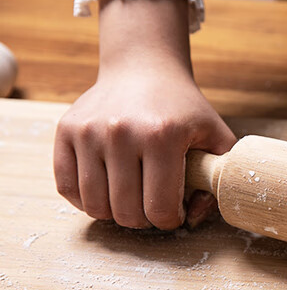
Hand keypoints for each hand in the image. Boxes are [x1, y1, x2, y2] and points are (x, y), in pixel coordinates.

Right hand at [54, 68, 233, 228]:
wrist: (143, 69)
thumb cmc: (183, 109)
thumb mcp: (216, 137)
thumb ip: (217, 179)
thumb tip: (194, 216)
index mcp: (162, 136)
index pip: (161, 209)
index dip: (171, 220)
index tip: (176, 210)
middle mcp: (121, 133)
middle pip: (127, 212)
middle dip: (145, 220)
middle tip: (154, 205)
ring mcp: (88, 131)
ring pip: (96, 206)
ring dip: (115, 213)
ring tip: (132, 198)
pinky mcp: (65, 131)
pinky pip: (67, 188)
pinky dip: (86, 200)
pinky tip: (107, 191)